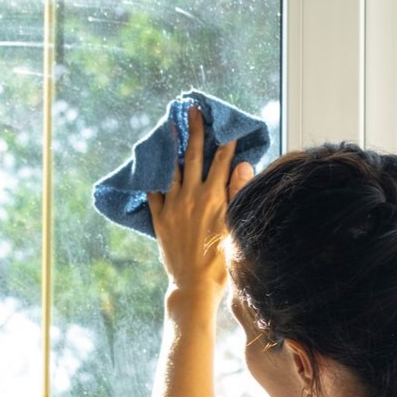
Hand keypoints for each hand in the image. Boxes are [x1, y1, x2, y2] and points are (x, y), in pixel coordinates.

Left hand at [147, 106, 255, 305]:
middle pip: (193, 156)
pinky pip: (154, 191)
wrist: (195, 286)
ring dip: (171, 147)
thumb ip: (238, 193)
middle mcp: (191, 197)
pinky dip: (154, 176)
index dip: (226, 143)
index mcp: (214, 198)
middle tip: (192, 110)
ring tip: (170, 129)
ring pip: (171, 169)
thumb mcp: (237, 227)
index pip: (222, 161)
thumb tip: (243, 165)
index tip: (227, 127)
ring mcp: (173, 207)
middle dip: (194, 131)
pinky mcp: (160, 219)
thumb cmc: (222, 261)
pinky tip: (153, 166)